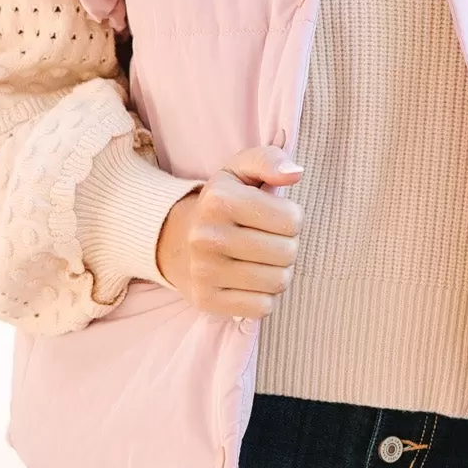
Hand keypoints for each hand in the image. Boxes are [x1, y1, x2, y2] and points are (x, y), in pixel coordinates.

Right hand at [156, 145, 302, 318]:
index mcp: (219, 200)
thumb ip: (270, 160)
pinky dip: (263, 296)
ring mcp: (204, 272)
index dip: (292, 219)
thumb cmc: (220, 204)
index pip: (292, 220)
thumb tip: (295, 173)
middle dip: (287, 246)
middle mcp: (207, 236)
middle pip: (288, 253)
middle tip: (268, 240)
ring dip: (278, 272)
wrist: (173, 240)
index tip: (274, 218)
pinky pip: (263, 307)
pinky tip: (249, 281)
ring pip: (279, 282)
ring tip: (260, 261)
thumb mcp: (239, 171)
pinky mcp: (207, 300)